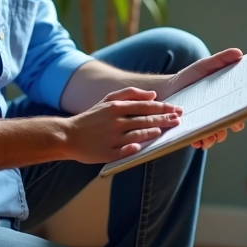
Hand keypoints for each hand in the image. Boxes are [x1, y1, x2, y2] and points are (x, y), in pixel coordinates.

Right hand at [64, 87, 181, 164]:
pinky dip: (135, 147)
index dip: (164, 108)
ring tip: (166, 130)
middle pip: (146, 120)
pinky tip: (145, 145)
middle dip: (165, 119)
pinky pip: (125, 151)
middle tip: (178, 119)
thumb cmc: (91, 118)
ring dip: (154, 131)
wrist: (68, 135)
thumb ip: (130, 94)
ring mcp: (112, 138)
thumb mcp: (107, 100)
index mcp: (116, 108)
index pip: (146, 106)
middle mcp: (116, 122)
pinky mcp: (108, 153)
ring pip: (139, 134)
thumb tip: (153, 94)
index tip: (177, 109)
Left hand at [160, 48, 246, 149]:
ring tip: (219, 130)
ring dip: (228, 129)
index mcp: (235, 88)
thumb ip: (221, 59)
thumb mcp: (204, 66)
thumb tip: (239, 53)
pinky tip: (201, 140)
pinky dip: (207, 140)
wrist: (169, 92)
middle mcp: (232, 105)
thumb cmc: (190, 77)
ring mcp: (220, 119)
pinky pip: (211, 138)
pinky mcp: (206, 129)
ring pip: (232, 127)